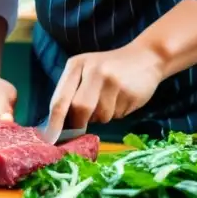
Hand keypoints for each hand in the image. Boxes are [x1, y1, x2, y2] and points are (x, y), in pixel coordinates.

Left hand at [44, 43, 164, 141]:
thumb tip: (59, 128)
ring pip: (100, 116)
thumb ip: (72, 94)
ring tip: (110, 99)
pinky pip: (117, 115)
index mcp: (76, 65)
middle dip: (80, 123)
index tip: (50, 140)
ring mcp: (113, 81)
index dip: (54, 123)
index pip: (59, 100)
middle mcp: (93, 71)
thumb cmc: (109, 68)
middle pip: (79, 110)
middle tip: (83, 125)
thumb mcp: (86, 72)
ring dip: (102, 116)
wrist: (146, 57)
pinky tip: (122, 98)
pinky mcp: (129, 92)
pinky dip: (117, 112)